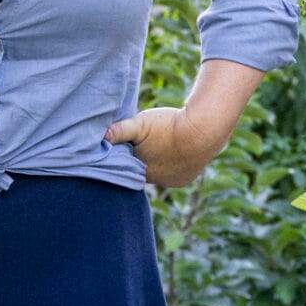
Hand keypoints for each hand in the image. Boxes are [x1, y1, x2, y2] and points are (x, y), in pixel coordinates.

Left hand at [104, 104, 224, 188]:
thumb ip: (120, 130)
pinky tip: (174, 150)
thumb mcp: (140, 124)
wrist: (204, 130)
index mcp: (143, 172)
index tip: (131, 141)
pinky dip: (173, 163)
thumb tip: (101, 135)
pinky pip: (174, 172)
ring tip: (162, 144)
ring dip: (159, 160)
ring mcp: (174, 181)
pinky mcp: (187, 178)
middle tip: (147, 141)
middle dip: (144, 157)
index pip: (129, 165)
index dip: (129, 152)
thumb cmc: (168, 126)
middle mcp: (158, 182)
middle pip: (145, 169)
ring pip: (161, 171)